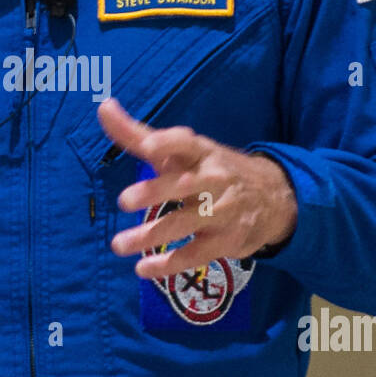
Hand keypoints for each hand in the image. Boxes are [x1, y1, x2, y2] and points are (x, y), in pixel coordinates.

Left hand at [97, 96, 296, 277]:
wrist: (272, 198)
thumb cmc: (210, 171)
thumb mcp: (180, 152)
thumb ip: (137, 134)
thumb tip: (103, 107)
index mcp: (202, 152)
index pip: (186, 143)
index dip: (168, 143)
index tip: (148, 146)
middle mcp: (214, 179)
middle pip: (184, 185)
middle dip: (154, 192)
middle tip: (123, 201)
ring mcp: (222, 211)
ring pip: (186, 223)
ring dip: (151, 235)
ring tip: (118, 245)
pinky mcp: (226, 241)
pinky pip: (196, 254)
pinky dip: (170, 265)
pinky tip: (143, 269)